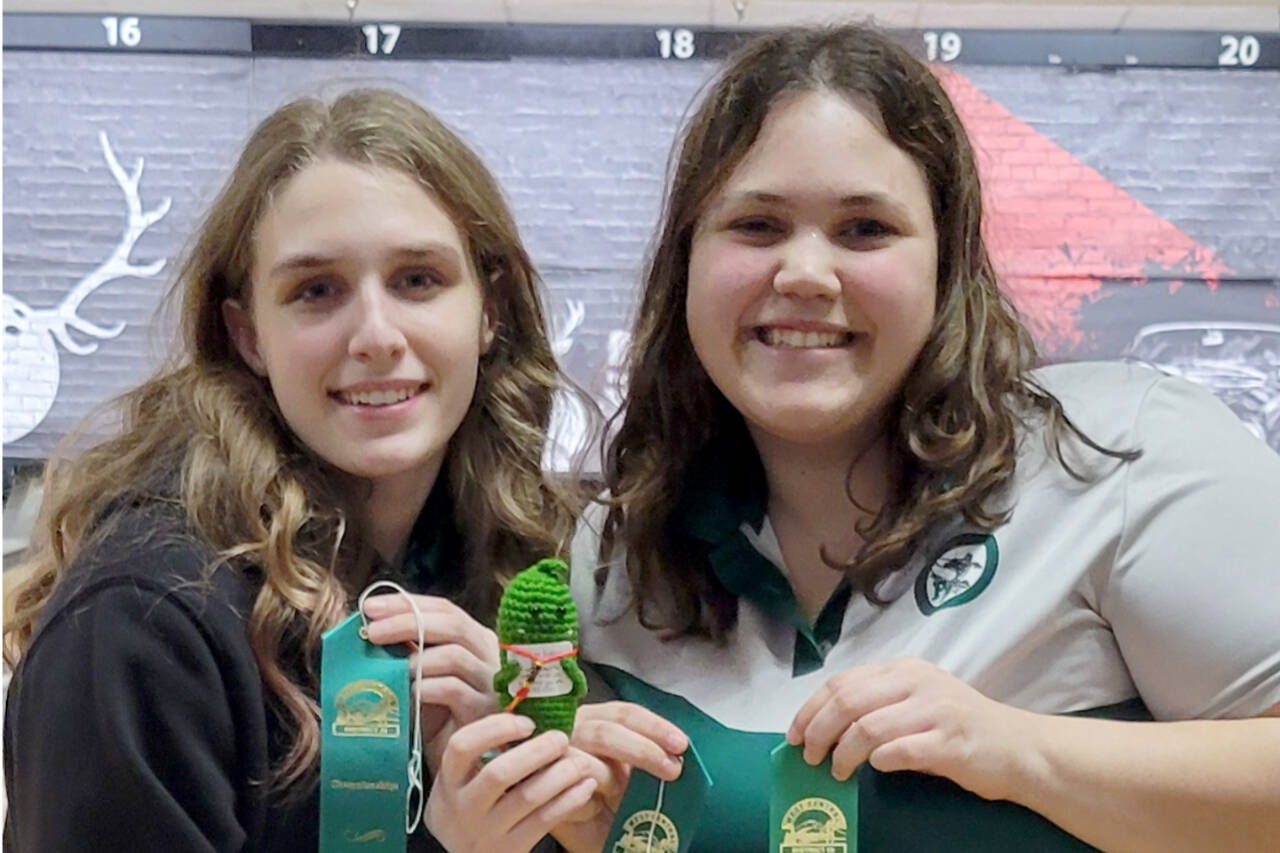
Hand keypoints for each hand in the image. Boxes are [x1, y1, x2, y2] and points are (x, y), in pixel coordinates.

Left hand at [361, 594, 499, 771]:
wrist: (460, 766)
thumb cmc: (438, 718)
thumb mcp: (420, 677)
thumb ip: (406, 651)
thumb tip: (369, 626)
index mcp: (474, 639)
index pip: (443, 608)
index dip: (406, 604)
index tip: (369, 607)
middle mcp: (488, 653)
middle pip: (451, 624)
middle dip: (406, 622)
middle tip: (371, 632)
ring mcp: (490, 681)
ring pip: (453, 655)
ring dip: (415, 659)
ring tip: (389, 670)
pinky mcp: (485, 710)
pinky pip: (453, 689)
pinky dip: (424, 688)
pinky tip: (407, 695)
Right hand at [427, 713, 597, 852]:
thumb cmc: (470, 804)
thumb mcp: (462, 780)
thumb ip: (484, 751)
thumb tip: (527, 710)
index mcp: (450, 781)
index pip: (462, 747)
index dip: (495, 728)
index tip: (526, 722)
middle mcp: (464, 806)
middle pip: (499, 773)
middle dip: (537, 751)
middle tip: (561, 738)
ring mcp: (487, 830)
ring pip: (527, 797)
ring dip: (560, 774)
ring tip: (580, 761)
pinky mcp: (511, 849)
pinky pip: (545, 821)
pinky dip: (569, 800)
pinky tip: (585, 786)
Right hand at [551, 702, 687, 852]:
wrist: (591, 834)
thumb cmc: (614, 801)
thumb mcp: (637, 775)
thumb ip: (650, 758)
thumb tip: (677, 755)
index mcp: (598, 720)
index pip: (625, 713)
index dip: (654, 726)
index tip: (680, 745)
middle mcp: (574, 730)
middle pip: (606, 732)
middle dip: (642, 750)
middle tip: (671, 770)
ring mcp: (554, 757)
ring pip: (586, 762)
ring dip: (613, 782)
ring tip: (625, 799)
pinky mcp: (540, 785)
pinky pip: (568, 791)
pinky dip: (588, 802)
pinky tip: (596, 809)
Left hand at [786, 657, 1036, 801]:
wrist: (1020, 749)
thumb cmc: (960, 729)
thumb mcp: (917, 703)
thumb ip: (878, 707)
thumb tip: (823, 730)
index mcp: (903, 670)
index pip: (842, 682)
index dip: (810, 709)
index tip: (793, 734)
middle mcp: (917, 683)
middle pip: (847, 701)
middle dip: (818, 731)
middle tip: (809, 756)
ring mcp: (935, 710)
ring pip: (868, 727)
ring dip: (843, 753)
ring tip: (838, 771)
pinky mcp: (950, 742)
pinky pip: (901, 750)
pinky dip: (880, 760)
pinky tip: (875, 769)